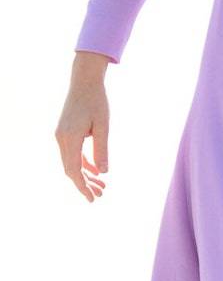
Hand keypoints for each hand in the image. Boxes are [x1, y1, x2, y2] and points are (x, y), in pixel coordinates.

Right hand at [55, 60, 109, 202]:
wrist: (84, 81)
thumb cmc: (97, 102)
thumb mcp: (103, 126)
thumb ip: (102, 150)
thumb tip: (103, 173)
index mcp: (69, 138)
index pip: (74, 170)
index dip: (82, 186)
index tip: (92, 198)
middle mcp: (61, 138)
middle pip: (71, 169)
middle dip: (85, 184)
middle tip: (100, 195)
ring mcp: (61, 135)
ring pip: (71, 163)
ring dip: (84, 175)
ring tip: (101, 186)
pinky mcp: (64, 132)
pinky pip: (72, 153)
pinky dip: (83, 163)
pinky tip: (95, 171)